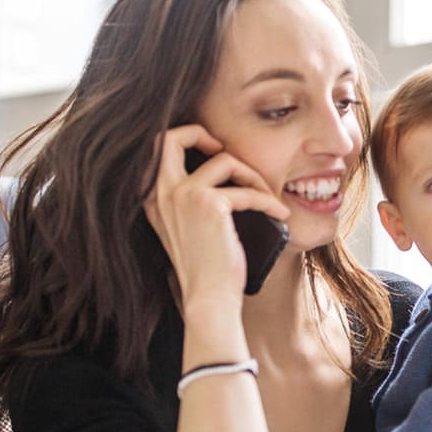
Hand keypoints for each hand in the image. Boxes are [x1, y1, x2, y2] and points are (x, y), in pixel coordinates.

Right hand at [142, 125, 288, 310]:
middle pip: (172, 137)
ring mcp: (183, 196)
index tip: (212, 152)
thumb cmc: (205, 268)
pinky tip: (280, 214)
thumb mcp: (184, 228)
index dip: (185, 139)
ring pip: (224, 161)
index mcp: (152, 198)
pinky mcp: (209, 204)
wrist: (208, 297)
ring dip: (252, 175)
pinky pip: (247, 190)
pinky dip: (268, 201)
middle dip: (202, 134)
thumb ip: (187, 200)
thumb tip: (218, 170)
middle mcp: (160, 193)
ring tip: (267, 197)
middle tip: (227, 152)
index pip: (156, 148)